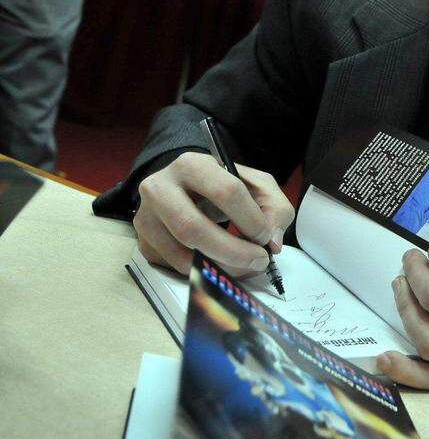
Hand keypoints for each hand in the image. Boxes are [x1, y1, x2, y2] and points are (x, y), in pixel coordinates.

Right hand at [134, 152, 291, 274]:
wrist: (187, 189)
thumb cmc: (224, 187)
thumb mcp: (257, 186)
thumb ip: (274, 208)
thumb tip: (272, 241)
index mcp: (193, 165)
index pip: (226, 191)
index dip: (251, 219)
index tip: (265, 236)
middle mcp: (160, 188)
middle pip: (193, 227)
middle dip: (232, 251)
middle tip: (257, 261)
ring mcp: (146, 217)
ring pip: (181, 253)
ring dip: (219, 267)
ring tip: (244, 268)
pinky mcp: (144, 243)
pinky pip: (174, 266)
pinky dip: (203, 273)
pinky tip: (222, 267)